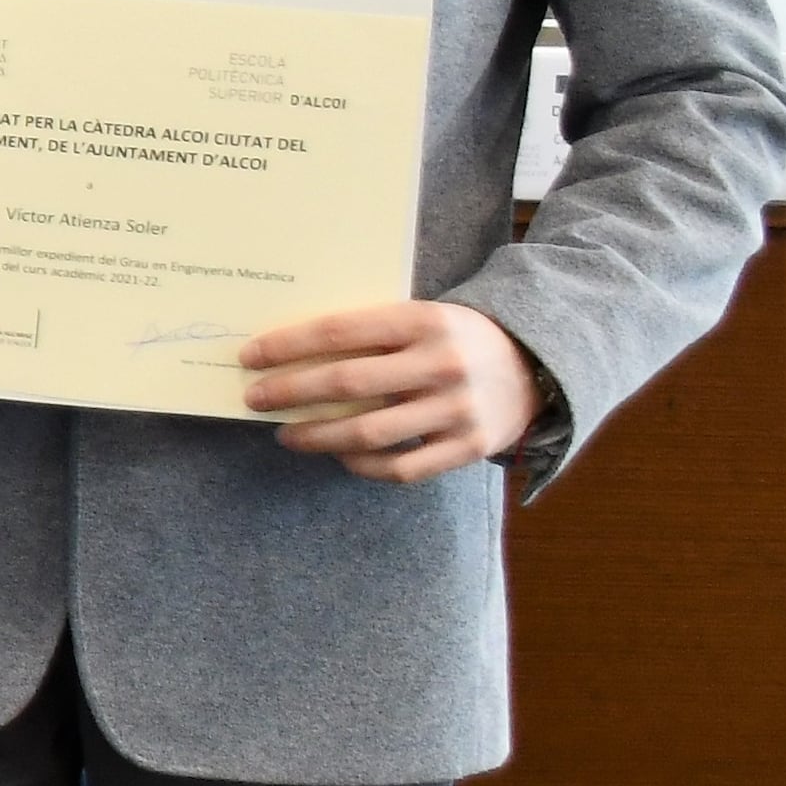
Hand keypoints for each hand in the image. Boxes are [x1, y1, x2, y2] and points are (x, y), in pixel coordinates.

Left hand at [243, 301, 546, 482]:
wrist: (535, 365)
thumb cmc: (454, 338)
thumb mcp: (419, 318)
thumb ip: (369, 332)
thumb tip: (287, 351)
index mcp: (424, 321)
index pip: (339, 332)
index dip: (287, 346)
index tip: (250, 357)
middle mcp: (442, 364)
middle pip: (346, 383)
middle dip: (289, 391)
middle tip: (255, 398)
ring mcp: (458, 409)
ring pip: (369, 432)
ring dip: (316, 436)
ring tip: (286, 434)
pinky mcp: (469, 447)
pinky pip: (402, 467)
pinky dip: (362, 465)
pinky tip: (339, 456)